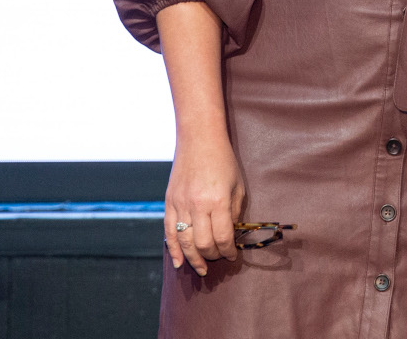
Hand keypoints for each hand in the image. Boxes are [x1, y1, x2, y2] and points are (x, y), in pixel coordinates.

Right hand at [164, 134, 245, 275]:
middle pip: (203, 243)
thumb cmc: (223, 160)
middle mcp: (197, 205)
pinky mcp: (169, 202)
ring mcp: (180, 204)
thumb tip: (230, 236)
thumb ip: (234, 212)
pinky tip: (178, 262)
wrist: (199, 139)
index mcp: (218, 201)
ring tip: (202, 268)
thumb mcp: (237, 185)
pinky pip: (169, 232)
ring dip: (193, 259)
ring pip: (184, 242)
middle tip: (219, 259)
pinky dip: (173, 249)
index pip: (222, 237)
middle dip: (212, 256)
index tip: (233, 256)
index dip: (228, 251)